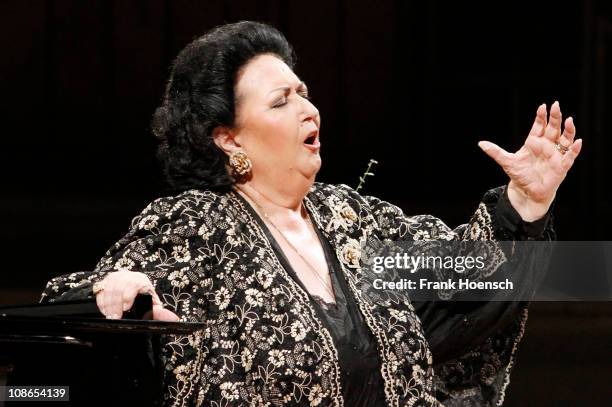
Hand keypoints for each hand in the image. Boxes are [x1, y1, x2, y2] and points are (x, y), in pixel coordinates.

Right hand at [94, 271, 178, 320]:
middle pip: (119, 286)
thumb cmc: (143, 299)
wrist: (131, 288)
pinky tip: (105, 310)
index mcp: (141, 281)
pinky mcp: (105, 281)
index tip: (126, 308)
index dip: (129, 295)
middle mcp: (128, 276)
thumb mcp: (152, 305)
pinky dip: (102, 301)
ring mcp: (116, 278)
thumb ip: (160, 313)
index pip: (134, 284)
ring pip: (109, 288)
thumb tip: (174, 319)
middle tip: (116, 317)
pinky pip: (100, 290)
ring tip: (111, 316)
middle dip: (116, 303)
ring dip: (108, 304)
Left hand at [478, 101, 582, 220]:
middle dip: (555, 117)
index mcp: (534, 142)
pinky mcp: (561, 166)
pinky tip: (577, 142)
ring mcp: (555, 155)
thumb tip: (481, 143)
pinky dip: (574, 149)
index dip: (541, 117)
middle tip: (556, 105)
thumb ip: (495, 152)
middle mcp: (546, 146)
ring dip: (568, 130)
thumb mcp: (506, 162)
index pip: (539, 126)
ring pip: (565, 139)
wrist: (527, 191)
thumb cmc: (520, 175)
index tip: (542, 106)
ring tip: (569, 120)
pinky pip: (570, 156)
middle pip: (553, 128)